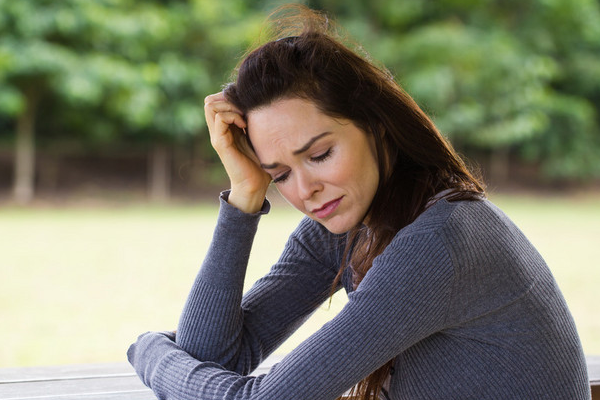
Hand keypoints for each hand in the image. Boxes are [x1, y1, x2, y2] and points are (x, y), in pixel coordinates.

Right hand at [204, 92, 270, 212]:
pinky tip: (245, 125)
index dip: (229, 97)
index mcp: (226, 128)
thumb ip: (254, 122)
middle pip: (209, 101)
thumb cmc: (260, 163)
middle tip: (243, 109)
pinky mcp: (220, 143)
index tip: (247, 105)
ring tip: (244, 116)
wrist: (255, 185)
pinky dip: (233, 116)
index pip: (216, 101)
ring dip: (229, 105)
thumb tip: (265, 105)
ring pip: (211, 106)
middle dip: (227, 98)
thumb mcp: (257, 137)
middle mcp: (218, 131)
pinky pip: (220, 118)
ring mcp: (217, 136)